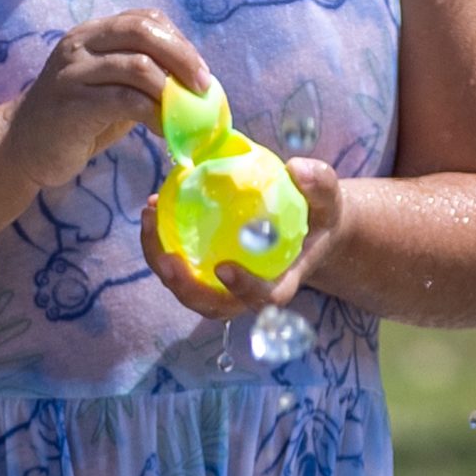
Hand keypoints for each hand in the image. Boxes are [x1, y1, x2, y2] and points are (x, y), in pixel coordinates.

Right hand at [0, 10, 213, 191]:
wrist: (20, 146)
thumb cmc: (74, 120)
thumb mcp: (107, 87)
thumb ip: (140, 76)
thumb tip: (194, 82)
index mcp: (91, 33)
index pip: (144, 18)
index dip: (179, 41)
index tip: (200, 72)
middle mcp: (80, 44)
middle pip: (143, 31)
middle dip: (183, 58)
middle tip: (205, 89)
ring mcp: (73, 72)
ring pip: (139, 66)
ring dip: (173, 92)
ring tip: (190, 117)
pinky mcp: (72, 105)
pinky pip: (126, 101)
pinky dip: (157, 115)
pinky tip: (166, 133)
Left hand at [142, 156, 345, 319]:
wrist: (308, 226)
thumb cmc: (317, 215)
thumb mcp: (326, 198)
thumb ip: (318, 184)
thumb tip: (297, 169)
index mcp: (283, 280)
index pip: (265, 297)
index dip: (244, 289)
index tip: (224, 268)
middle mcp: (250, 291)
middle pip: (215, 306)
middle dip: (187, 289)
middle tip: (167, 257)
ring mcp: (225, 285)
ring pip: (188, 289)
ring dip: (162, 263)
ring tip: (149, 219)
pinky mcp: (206, 269)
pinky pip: (180, 264)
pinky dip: (160, 241)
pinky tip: (153, 206)